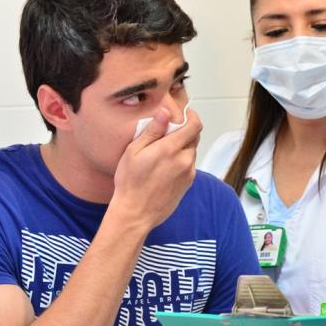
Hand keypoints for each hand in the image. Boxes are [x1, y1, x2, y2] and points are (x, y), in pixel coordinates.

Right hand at [111, 107, 201, 228]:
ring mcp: (189, 173)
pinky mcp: (189, 183)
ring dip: (182, 147)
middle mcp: (185, 160)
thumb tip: (165, 113)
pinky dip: (181, 161)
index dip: (192, 116)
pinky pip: (189, 165)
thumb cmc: (130, 182)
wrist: (136, 213)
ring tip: (162, 154)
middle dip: (184, 131)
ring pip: (192, 151)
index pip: (195, 125)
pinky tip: (165, 168)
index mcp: (171, 149)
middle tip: (167, 135)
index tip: (185, 114)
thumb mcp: (134, 151)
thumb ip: (153, 130)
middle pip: (194, 137)